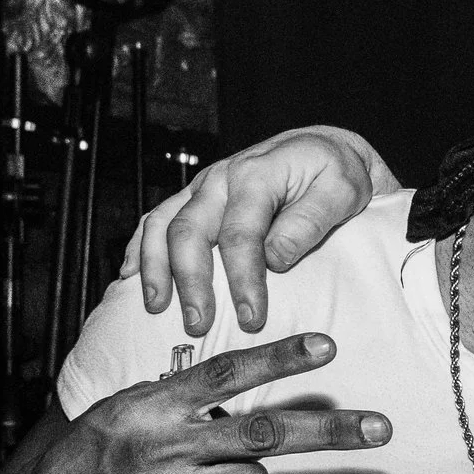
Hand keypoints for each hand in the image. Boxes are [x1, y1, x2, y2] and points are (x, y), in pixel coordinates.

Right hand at [7, 334, 390, 473]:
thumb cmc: (94, 452)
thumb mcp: (125, 407)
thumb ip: (182, 398)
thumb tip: (250, 384)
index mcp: (153, 406)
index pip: (226, 373)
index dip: (279, 358)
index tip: (327, 346)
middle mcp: (167, 447)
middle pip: (265, 433)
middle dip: (329, 431)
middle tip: (381, 428)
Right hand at [136, 127, 395, 335]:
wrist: (322, 148)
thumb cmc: (335, 173)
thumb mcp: (342, 191)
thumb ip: (310, 221)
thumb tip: (274, 258)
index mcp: (257, 175)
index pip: (241, 235)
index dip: (243, 280)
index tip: (251, 317)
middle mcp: (221, 178)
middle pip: (189, 231)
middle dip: (190, 282)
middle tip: (198, 325)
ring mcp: (203, 187)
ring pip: (162, 224)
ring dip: (155, 268)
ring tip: (157, 308)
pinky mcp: (195, 196)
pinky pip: (156, 218)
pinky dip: (139, 247)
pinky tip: (131, 276)